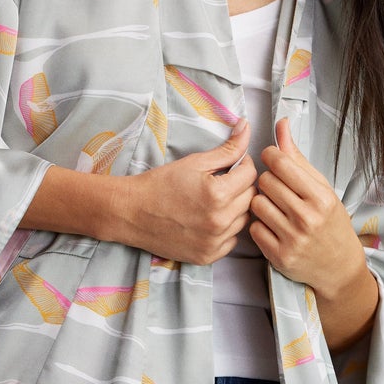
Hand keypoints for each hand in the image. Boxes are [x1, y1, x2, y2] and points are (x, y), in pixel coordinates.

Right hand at [119, 119, 257, 264]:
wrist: (132, 213)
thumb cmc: (160, 184)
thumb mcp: (194, 162)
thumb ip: (226, 148)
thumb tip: (247, 127)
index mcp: (218, 194)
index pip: (250, 175)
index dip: (243, 164)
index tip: (231, 164)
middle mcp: (220, 221)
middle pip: (250, 198)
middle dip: (240, 186)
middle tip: (222, 181)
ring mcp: (215, 242)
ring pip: (244, 220)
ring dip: (236, 208)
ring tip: (215, 201)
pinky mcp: (208, 256)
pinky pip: (232, 240)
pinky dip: (226, 229)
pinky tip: (210, 219)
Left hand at [249, 119, 378, 349]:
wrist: (338, 266)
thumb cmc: (330, 222)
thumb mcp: (322, 187)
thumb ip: (298, 157)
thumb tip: (281, 124)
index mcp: (320, 197)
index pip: (280, 163)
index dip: (270, 157)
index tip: (272, 160)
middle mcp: (307, 218)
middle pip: (265, 182)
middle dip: (267, 181)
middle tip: (276, 188)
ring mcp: (292, 239)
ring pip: (256, 204)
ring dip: (260, 202)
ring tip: (273, 206)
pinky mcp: (279, 257)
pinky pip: (254, 229)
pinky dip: (259, 225)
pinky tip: (272, 225)